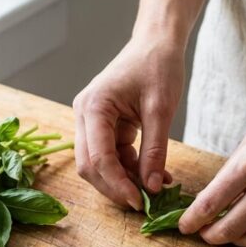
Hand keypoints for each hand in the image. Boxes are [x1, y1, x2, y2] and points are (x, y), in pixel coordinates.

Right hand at [73, 39, 183, 209]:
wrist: (156, 43)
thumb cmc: (158, 66)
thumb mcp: (161, 110)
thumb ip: (155, 151)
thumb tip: (151, 187)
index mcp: (93, 107)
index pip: (98, 157)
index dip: (117, 184)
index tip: (139, 202)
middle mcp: (84, 115)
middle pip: (90, 165)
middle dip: (115, 187)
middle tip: (143, 203)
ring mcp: (91, 121)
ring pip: (99, 165)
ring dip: (123, 180)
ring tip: (154, 188)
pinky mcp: (103, 126)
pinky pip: (111, 156)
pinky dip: (129, 169)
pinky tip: (153, 175)